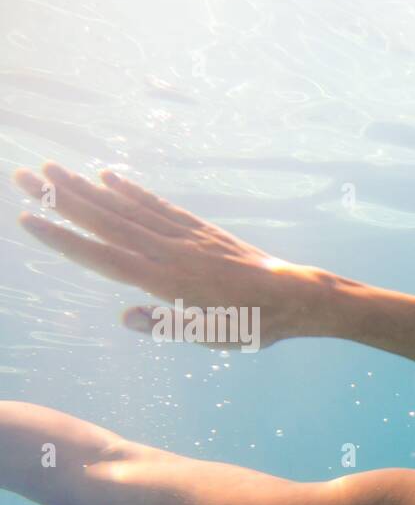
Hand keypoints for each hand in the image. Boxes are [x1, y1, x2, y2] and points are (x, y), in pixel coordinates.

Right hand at [12, 162, 315, 349]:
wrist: (297, 296)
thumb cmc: (255, 323)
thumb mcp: (214, 335)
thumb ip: (168, 324)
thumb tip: (124, 316)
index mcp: (168, 280)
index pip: (105, 257)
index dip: (65, 239)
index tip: (29, 219)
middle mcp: (171, 251)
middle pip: (107, 222)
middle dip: (61, 200)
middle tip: (22, 176)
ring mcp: (186, 235)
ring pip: (127, 208)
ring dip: (87, 188)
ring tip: (51, 169)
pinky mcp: (201, 229)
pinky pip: (160, 205)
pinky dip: (132, 190)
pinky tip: (108, 176)